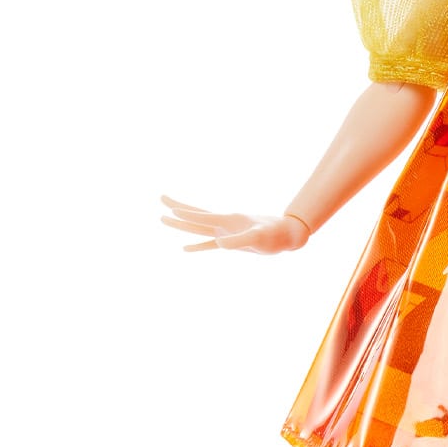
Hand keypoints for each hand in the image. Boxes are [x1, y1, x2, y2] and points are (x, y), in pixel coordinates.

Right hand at [159, 196, 309, 253]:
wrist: (286, 235)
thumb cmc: (274, 235)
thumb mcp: (258, 238)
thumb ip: (238, 240)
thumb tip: (217, 242)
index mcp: (229, 220)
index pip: (203, 216)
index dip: (187, 214)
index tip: (170, 210)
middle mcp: (224, 223)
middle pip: (196, 215)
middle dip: (178, 208)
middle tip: (161, 198)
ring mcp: (226, 231)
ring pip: (198, 227)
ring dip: (182, 223)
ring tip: (163, 218)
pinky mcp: (230, 241)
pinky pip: (208, 243)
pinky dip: (197, 245)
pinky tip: (185, 248)